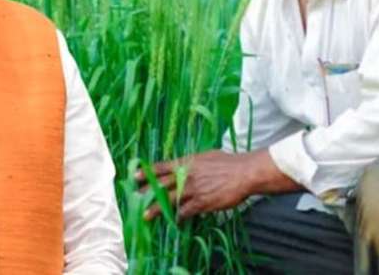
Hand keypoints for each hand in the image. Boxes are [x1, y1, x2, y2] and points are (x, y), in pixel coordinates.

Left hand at [136, 150, 252, 221]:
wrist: (244, 173)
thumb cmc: (229, 163)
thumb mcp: (208, 156)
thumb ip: (194, 162)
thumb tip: (188, 164)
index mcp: (187, 163)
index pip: (162, 167)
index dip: (148, 172)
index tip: (135, 176)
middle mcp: (186, 176)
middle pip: (161, 185)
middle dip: (146, 191)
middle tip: (135, 197)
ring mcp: (193, 190)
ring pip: (169, 201)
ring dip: (156, 209)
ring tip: (146, 215)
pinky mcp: (201, 203)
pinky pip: (185, 212)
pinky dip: (179, 217)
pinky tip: (175, 221)